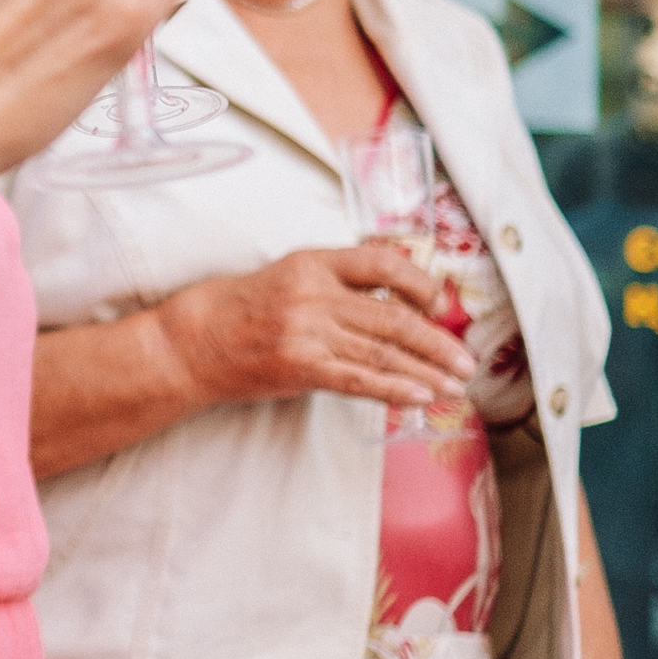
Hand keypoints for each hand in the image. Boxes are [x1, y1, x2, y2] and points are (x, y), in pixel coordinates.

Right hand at [153, 246, 473, 410]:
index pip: (382, 264)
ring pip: (383, 350)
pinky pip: (358, 378)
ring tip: (454, 386)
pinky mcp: (300, 367)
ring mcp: (307, 331)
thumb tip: (396, 304)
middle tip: (466, 361)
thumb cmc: (241, 310)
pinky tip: (420, 396)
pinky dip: (394, 389)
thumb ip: (336, 283)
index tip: (440, 303)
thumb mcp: (289, 277)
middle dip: (437, 341)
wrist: (192, 342)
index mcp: (312, 261)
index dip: (420, 282)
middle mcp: (313, 293)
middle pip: (394, 315)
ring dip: (426, 371)